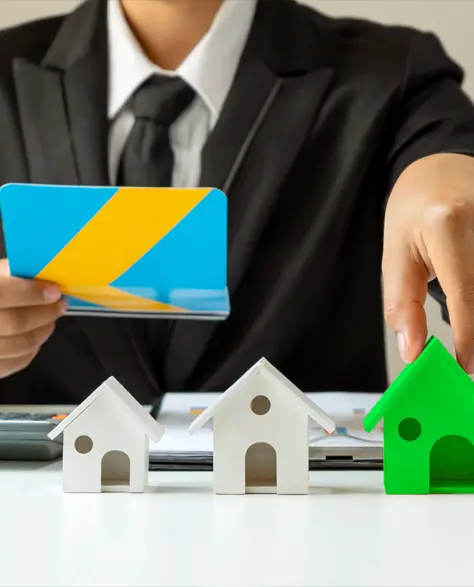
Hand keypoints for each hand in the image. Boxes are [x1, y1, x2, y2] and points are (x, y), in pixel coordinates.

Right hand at [0, 259, 66, 377]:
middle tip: (59, 305)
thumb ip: (7, 273)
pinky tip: (34, 336)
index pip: (2, 293)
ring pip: (18, 346)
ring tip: (50, 320)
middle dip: (45, 313)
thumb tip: (42, 276)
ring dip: (42, 332)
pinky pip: (14, 363)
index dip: (32, 293)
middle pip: (15, 323)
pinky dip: (31, 350)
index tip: (54, 291)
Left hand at [383, 153, 473, 372]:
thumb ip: (403, 305)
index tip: (462, 370)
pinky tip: (472, 315)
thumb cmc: (413, 210)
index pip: (468, 296)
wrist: (441, 169)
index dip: (469, 341)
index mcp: (451, 224)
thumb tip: (413, 352)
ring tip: (466, 341)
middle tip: (466, 363)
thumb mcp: (395, 254)